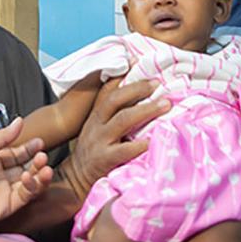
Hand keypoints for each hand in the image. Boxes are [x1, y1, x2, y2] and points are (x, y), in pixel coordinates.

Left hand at [0, 117, 52, 238]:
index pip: (16, 153)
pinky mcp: (5, 206)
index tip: (39, 141)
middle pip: (25, 167)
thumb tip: (19, 122)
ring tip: (43, 163)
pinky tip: (29, 176)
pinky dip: (32, 186)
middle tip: (42, 152)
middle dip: (36, 159)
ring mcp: (2, 191)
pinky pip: (25, 195)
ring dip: (39, 172)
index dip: (28, 148)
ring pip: (29, 182)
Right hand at [57, 77, 169, 201]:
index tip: (140, 63)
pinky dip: (140, 144)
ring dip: (146, 110)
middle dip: (137, 89)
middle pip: (115, 100)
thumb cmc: (94, 151)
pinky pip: (124, 149)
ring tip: (165, 105)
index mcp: (96, 116)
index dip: (122, 75)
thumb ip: (112, 116)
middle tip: (158, 84)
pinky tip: (153, 140)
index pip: (107, 90)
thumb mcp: (97, 129)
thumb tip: (140, 99)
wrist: (75, 178)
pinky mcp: (104, 160)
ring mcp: (99, 141)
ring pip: (122, 120)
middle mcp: (96, 125)